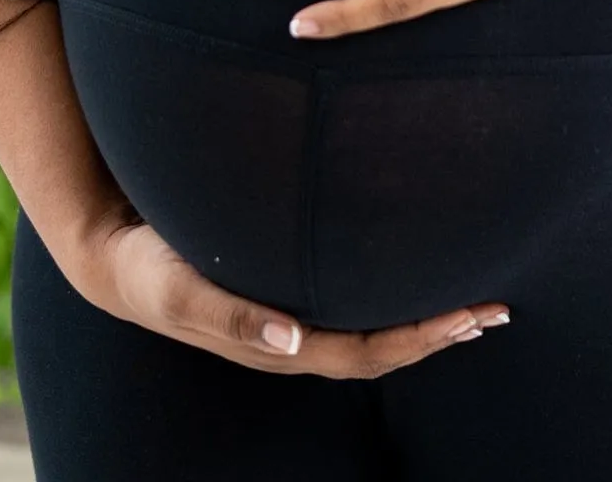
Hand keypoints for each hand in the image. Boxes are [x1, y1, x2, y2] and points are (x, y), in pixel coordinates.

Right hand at [57, 197, 509, 376]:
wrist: (116, 259)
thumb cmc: (153, 268)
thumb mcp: (183, 290)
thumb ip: (233, 316)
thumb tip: (290, 343)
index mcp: (279, 344)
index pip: (365, 352)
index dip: (418, 339)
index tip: (466, 317)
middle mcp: (293, 340)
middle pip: (381, 349)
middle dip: (439, 332)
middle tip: (495, 308)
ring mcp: (290, 321)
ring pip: (370, 331)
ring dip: (423, 320)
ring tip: (473, 302)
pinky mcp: (283, 295)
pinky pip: (349, 306)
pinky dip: (389, 296)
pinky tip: (409, 273)